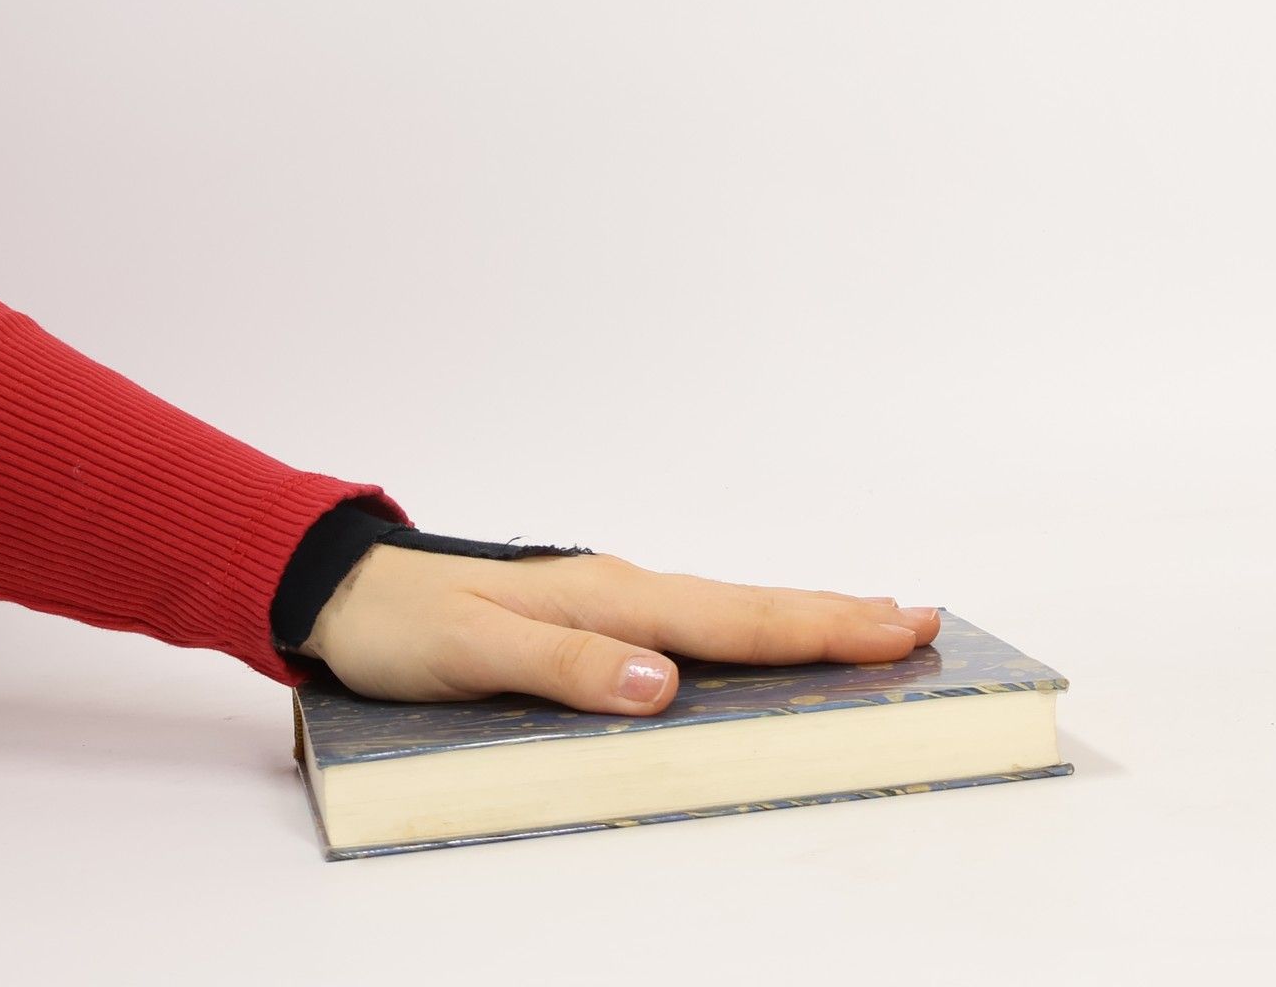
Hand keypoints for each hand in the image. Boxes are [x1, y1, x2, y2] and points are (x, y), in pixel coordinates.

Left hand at [300, 547, 941, 709]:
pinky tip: (767, 642)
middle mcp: (626, 590)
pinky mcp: (600, 617)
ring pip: (732, 613)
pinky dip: (752, 631)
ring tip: (874, 625)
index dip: (821, 628)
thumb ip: (570, 669)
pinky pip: (698, 625)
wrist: (352, 589)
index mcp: (610, 595)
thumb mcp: (476, 653)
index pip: (735, 619)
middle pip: (752, 608)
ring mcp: (617, 599)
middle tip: (924, 620)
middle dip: (839, 617)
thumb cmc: (407, 623)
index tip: (900, 625)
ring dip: (805, 620)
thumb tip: (664, 686)